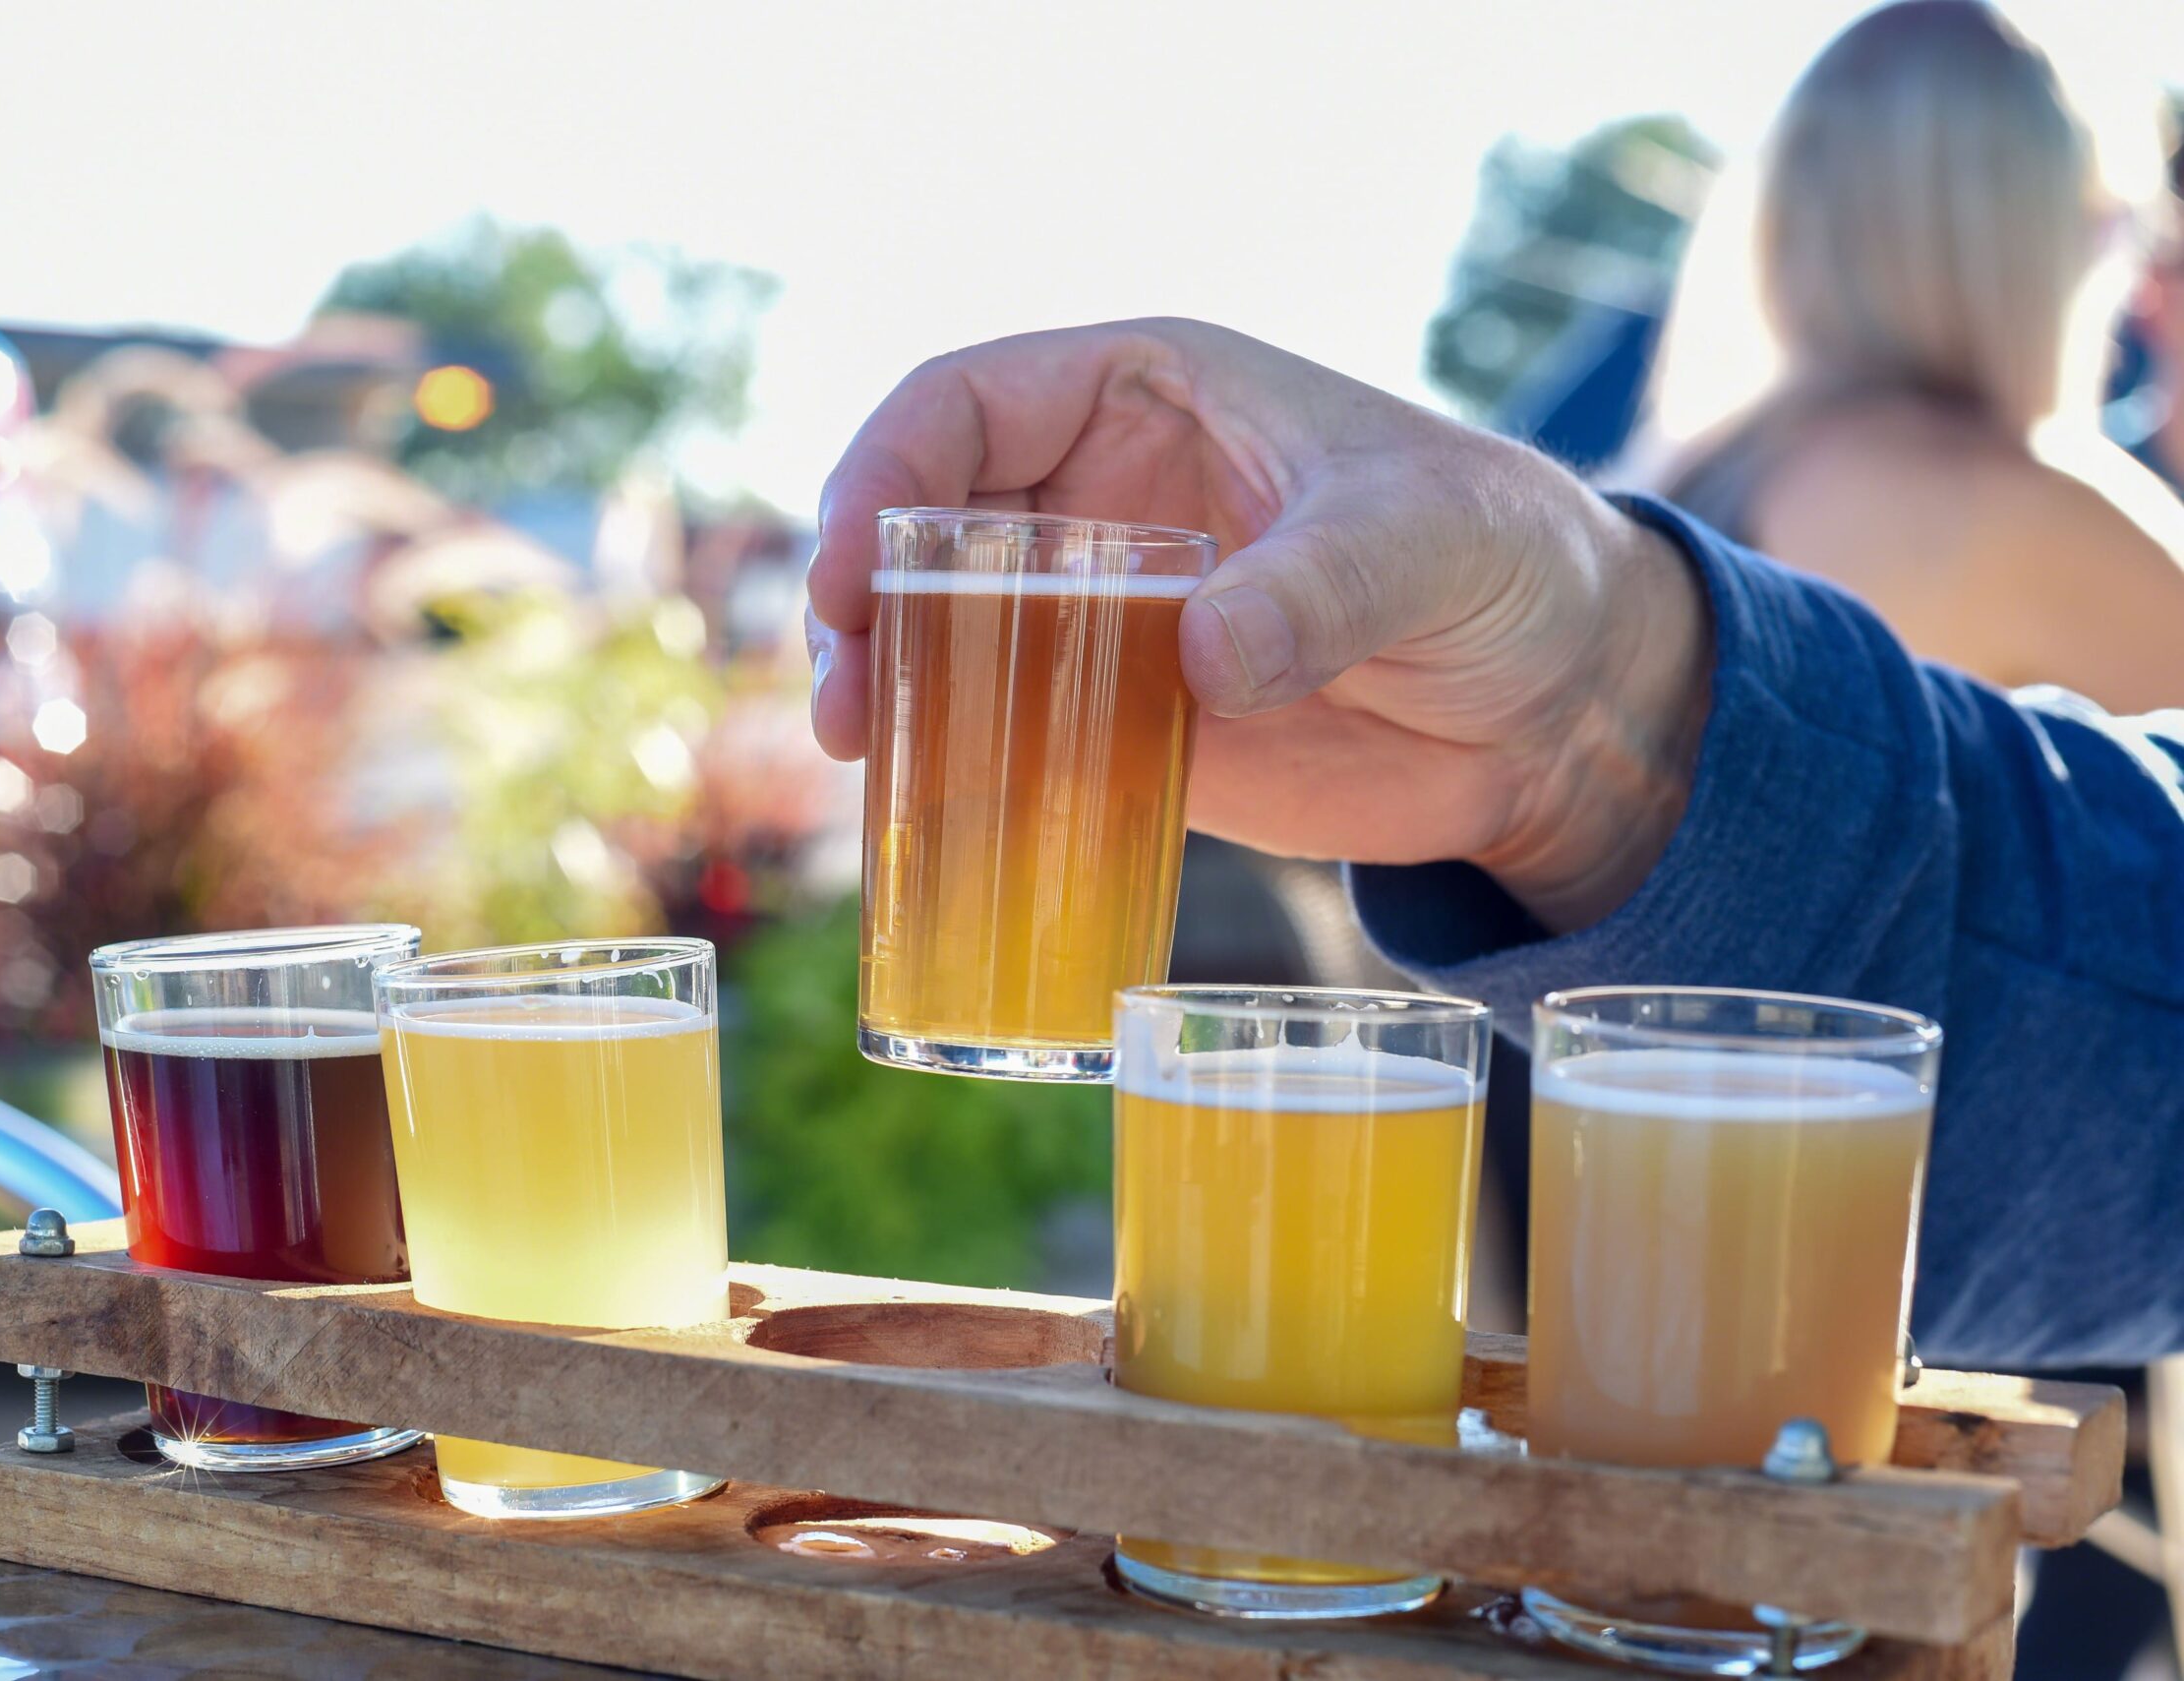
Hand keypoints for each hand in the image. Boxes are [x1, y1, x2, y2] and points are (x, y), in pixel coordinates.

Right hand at [805, 319, 1711, 932]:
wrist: (1559, 706)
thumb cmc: (1504, 562)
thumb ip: (1321, 585)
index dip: (883, 471)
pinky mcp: (1127, 721)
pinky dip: (963, 778)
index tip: (850, 566)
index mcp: (1148, 394)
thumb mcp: (1427, 545)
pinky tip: (934, 829)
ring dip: (893, 695)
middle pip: (923, 528)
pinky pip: (1013, 739)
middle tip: (848, 704)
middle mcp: (1099, 495)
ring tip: (868, 763)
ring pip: (948, 638)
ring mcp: (1104, 616)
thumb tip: (1205, 651)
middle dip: (861, 605)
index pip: (966, 403)